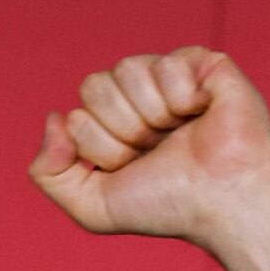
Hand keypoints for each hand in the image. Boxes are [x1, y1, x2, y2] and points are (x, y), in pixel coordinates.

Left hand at [26, 48, 269, 270]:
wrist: (221, 202)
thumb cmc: (166, 206)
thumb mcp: (91, 207)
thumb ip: (48, 172)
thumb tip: (54, 118)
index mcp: (112, 126)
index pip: (77, 114)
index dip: (99, 147)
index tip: (133, 167)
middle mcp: (139, 99)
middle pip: (94, 84)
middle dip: (119, 127)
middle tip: (153, 149)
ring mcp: (172, 79)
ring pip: (127, 68)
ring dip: (149, 113)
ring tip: (177, 132)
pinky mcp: (205, 65)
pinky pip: (167, 63)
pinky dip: (181, 97)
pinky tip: (202, 113)